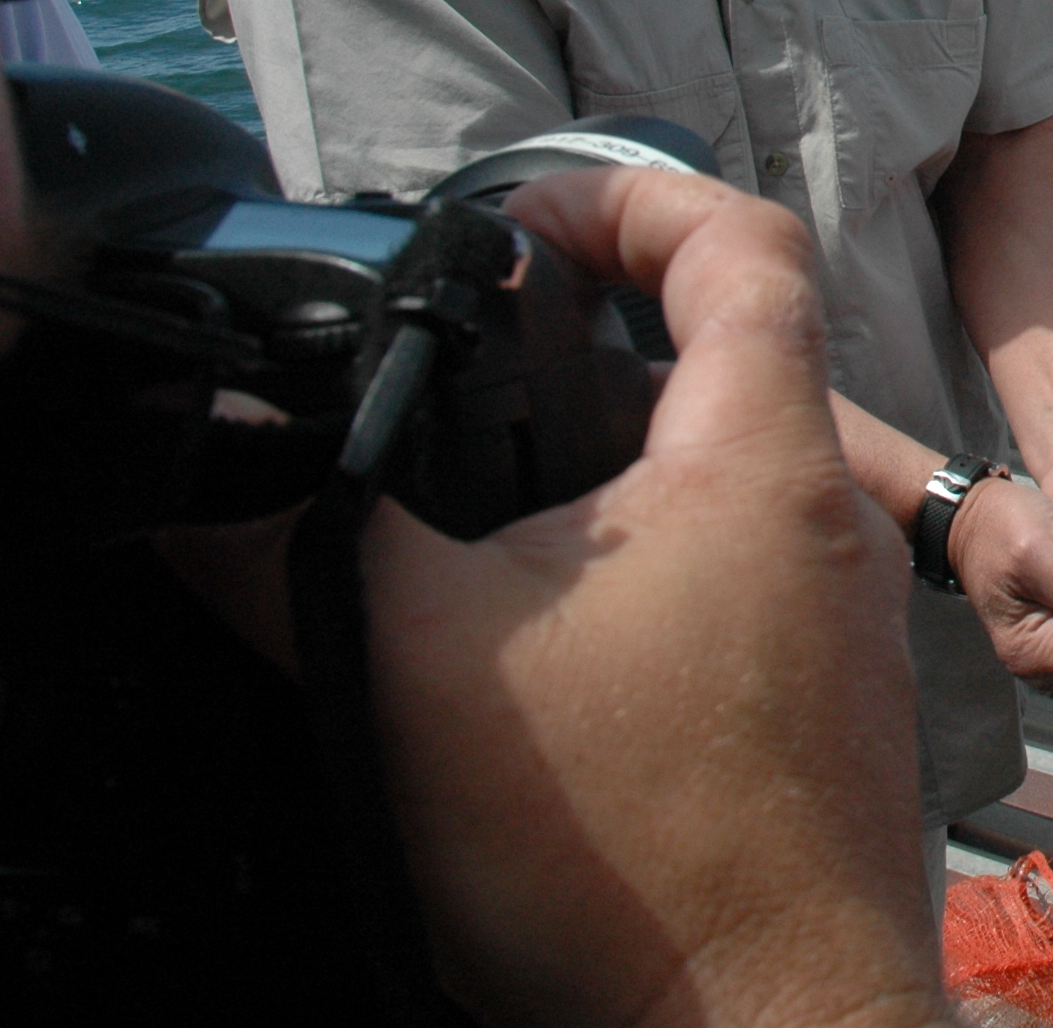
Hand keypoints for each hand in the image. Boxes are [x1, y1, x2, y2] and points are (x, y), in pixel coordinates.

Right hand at [365, 166, 947, 1027]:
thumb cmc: (635, 859)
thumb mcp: (415, 664)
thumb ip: (304, 539)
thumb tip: (207, 482)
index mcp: (759, 459)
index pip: (742, 238)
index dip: (630, 192)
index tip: (529, 211)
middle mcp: (829, 519)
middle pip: (728, 357)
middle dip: (588, 349)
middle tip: (472, 371)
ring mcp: (845, 618)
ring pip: (730, 479)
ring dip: (612, 472)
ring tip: (484, 518)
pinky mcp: (829, 705)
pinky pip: (744, 582)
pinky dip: (649, 571)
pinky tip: (552, 649)